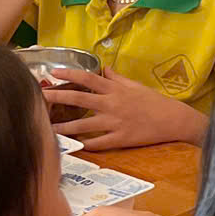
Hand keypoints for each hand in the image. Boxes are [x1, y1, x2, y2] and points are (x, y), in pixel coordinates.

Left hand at [45, 68, 201, 149]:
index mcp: (115, 90)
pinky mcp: (121, 139)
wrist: (174, 120)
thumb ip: (118, 78)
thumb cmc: (156, 102)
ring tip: (49, 129)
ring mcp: (115, 123)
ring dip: (65, 128)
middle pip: (79, 99)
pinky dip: (86, 145)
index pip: (88, 78)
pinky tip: (74, 147)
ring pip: (83, 126)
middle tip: (40, 97)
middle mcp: (112, 104)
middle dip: (58, 97)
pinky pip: (99, 144)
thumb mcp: (136, 86)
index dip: (70, 74)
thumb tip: (105, 68)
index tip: (54, 73)